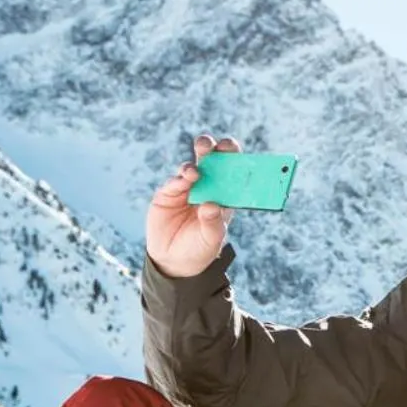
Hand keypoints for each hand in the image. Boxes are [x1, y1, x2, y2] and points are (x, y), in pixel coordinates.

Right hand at [146, 134, 240, 277]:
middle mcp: (207, 187)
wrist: (174, 260)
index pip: (234, 172)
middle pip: (214, 161)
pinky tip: (184, 182)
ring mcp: (187, 188)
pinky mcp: (168, 193)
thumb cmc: (200, 248)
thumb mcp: (211, 240)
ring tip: (196, 171)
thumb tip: (211, 206)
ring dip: (197, 162)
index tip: (238, 151)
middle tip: (219, 146)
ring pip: (193, 167)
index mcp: (225, 196)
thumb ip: (212, 224)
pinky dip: (180, 180)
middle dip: (217, 149)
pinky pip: (175, 182)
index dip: (236, 159)